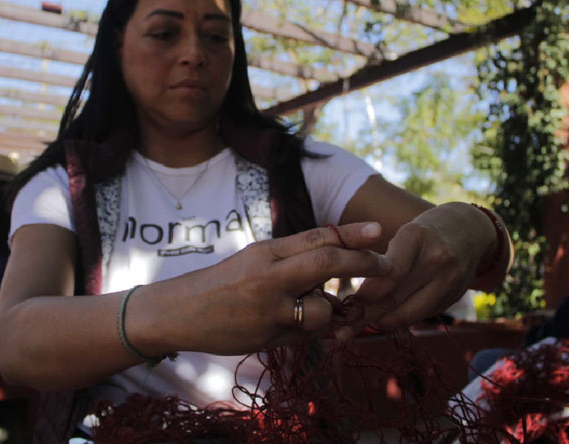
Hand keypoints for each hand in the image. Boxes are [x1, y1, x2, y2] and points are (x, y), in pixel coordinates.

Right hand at [152, 222, 391, 355]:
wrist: (180, 313)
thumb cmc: (221, 283)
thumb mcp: (254, 260)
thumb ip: (293, 259)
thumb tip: (336, 258)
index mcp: (265, 252)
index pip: (316, 237)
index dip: (352, 234)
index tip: (379, 231)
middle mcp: (268, 277)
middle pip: (327, 261)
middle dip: (363, 263)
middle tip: (388, 266)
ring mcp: (269, 310)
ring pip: (323, 308)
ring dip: (330, 308)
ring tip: (313, 307)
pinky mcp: (268, 337)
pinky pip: (309, 334)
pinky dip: (315, 328)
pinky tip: (299, 323)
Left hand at [335, 203, 493, 340]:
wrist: (470, 231)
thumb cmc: (423, 233)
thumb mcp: (403, 233)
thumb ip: (382, 259)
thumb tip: (351, 296)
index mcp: (417, 236)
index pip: (389, 272)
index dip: (366, 293)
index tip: (345, 304)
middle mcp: (436, 258)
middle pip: (395, 296)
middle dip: (365, 315)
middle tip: (341, 329)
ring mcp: (450, 280)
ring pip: (408, 312)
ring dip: (381, 322)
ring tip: (357, 328)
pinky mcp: (455, 297)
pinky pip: (421, 315)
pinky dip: (399, 320)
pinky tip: (382, 321)